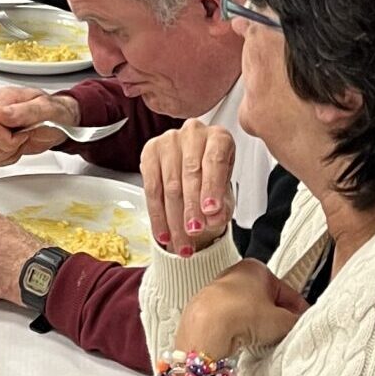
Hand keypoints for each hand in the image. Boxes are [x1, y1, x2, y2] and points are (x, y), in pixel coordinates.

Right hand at [0, 87, 81, 166]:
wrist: (60, 121)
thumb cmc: (55, 113)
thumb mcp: (47, 110)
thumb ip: (25, 111)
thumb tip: (1, 113)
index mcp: (2, 99)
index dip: (7, 138)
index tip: (24, 134)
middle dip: (3, 146)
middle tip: (20, 139)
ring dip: (2, 153)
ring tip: (17, 143)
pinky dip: (1, 158)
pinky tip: (13, 147)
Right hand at [140, 121, 236, 256]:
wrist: (193, 177)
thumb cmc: (212, 181)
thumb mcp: (224, 195)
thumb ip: (222, 208)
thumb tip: (213, 218)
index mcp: (218, 137)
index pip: (214, 161)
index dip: (212, 188)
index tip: (211, 211)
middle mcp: (193, 133)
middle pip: (190, 174)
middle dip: (191, 208)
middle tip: (194, 232)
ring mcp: (169, 140)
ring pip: (170, 185)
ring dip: (174, 218)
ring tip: (181, 241)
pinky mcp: (149, 151)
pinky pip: (151, 189)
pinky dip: (157, 215)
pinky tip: (163, 232)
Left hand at [175, 261, 307, 359]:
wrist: (206, 327)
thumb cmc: (240, 313)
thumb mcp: (282, 321)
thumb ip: (296, 322)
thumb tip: (300, 324)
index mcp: (256, 268)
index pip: (286, 291)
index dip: (298, 310)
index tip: (304, 323)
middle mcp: (235, 275)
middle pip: (267, 301)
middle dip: (277, 318)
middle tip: (285, 334)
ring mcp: (220, 292)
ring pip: (249, 311)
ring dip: (258, 325)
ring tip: (263, 338)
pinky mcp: (208, 310)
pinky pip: (233, 321)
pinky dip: (241, 330)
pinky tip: (245, 340)